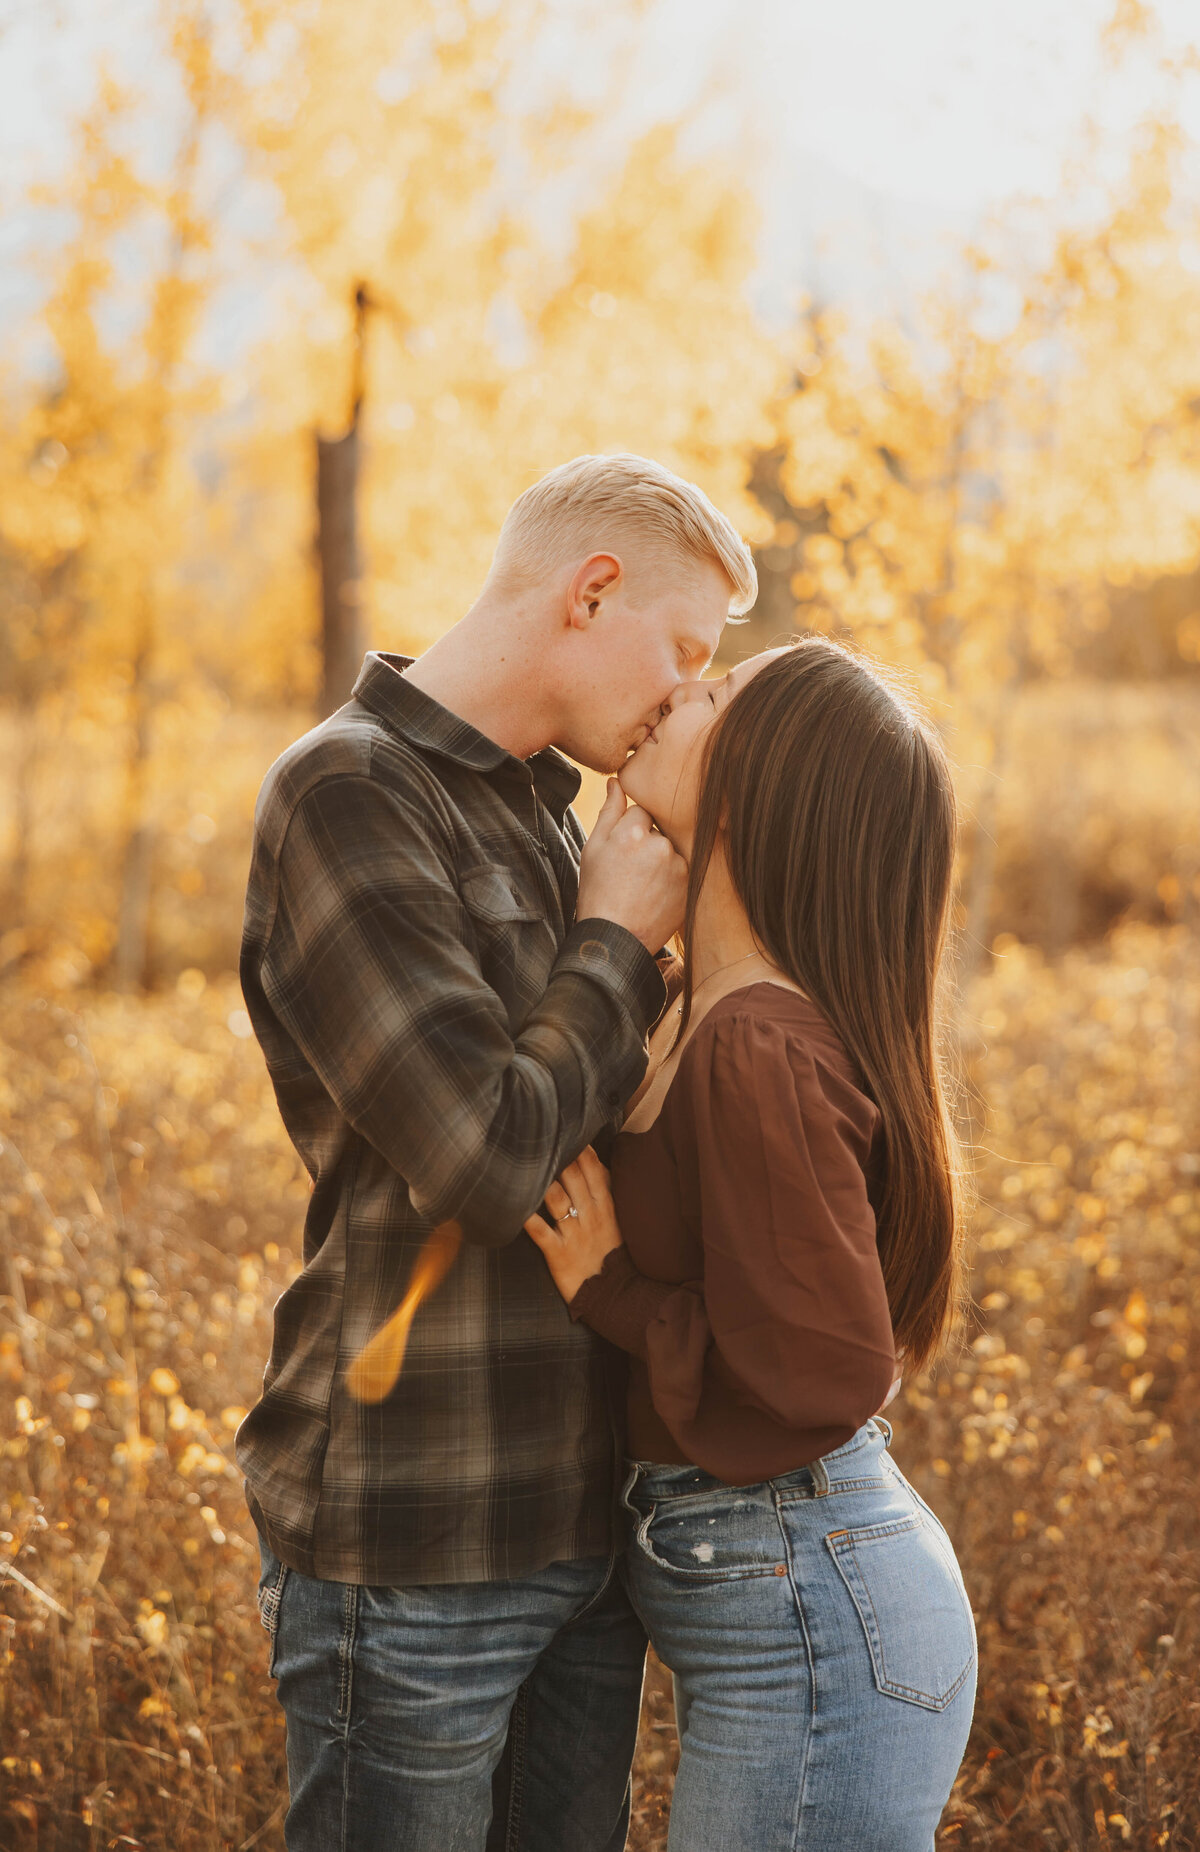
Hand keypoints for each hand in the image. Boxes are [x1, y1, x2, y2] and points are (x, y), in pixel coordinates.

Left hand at [524, 1146, 622, 1303]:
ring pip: (556, 1199)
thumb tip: (595, 1161)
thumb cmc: (612, 1254)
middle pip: (573, 1177)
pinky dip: (526, 1218)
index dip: (579, 1148)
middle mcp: (591, 1215)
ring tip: (526, 1163)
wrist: (615, 1295)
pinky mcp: (558, 1253)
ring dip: (541, 1181)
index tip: (567, 1130)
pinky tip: (513, 1206)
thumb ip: (606, 1192)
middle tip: (541, 1138)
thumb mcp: (618, 1220)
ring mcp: (574, 1234)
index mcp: (607, 1206)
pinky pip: (540, 1231)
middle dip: (558, 1156)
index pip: (593, 1169)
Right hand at [575, 779, 687, 953]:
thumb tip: (617, 781)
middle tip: (632, 872)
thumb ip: (609, 812)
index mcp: (633, 832)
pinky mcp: (690, 884)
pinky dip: (672, 878)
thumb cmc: (598, 892)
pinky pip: (682, 869)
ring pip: (671, 849)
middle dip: (648, 843)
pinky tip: (655, 895)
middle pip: (659, 829)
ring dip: (661, 860)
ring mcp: (679, 866)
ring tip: (643, 886)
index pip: (641, 810)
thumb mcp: (593, 849)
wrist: (615, 938)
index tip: (623, 852)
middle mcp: (660, 845)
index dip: (630, 829)